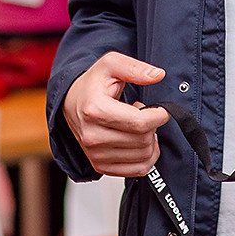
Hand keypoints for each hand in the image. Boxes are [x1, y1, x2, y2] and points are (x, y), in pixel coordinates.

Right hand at [62, 51, 169, 176]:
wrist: (72, 103)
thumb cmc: (93, 84)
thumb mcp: (111, 65)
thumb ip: (135, 68)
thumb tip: (158, 75)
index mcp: (95, 110)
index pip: (140, 123)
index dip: (160, 115)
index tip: (162, 109)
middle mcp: (92, 136)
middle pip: (143, 140)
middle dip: (153, 125)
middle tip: (144, 113)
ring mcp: (95, 154)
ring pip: (143, 156)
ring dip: (150, 140)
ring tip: (137, 125)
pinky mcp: (100, 166)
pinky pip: (137, 170)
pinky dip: (147, 156)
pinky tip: (138, 140)